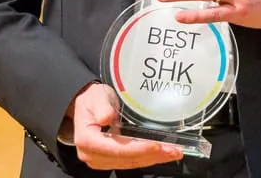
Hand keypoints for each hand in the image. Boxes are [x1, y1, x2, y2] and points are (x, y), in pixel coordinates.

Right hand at [65, 83, 183, 169]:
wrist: (87, 105)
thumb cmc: (92, 100)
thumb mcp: (96, 97)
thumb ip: (101, 106)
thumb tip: (106, 117)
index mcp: (87, 140)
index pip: (116, 149)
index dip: (137, 149)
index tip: (156, 145)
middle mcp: (93, 155)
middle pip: (126, 159)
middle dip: (152, 156)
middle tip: (173, 150)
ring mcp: (101, 160)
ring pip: (131, 163)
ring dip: (153, 159)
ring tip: (173, 152)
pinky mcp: (110, 159)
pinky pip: (131, 161)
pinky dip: (147, 157)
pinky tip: (162, 153)